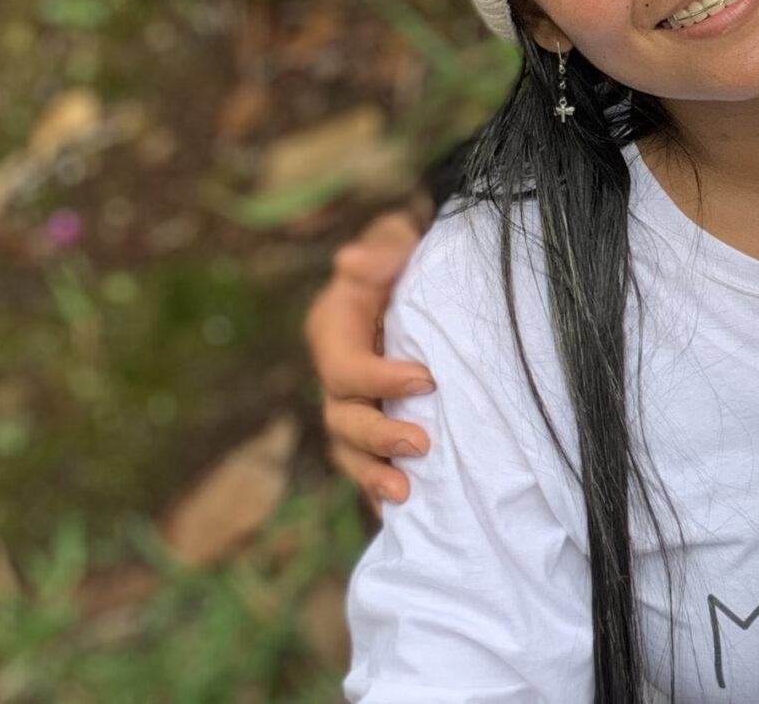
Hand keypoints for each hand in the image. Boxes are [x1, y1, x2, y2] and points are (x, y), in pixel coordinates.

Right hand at [306, 205, 434, 507]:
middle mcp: (336, 375)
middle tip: (423, 444)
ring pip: (349, 451)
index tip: (427, 379)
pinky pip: (368, 462)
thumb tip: (351, 261)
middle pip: (342, 420)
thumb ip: (378, 254)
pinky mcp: (373, 421)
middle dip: (378, 438)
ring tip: (407, 495)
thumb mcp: (393, 242)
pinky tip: (404, 517)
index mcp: (332, 332)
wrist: (416, 272)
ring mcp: (352, 404)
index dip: (380, 381)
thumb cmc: (404, 253)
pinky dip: (379, 488)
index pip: (345, 369)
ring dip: (374, 475)